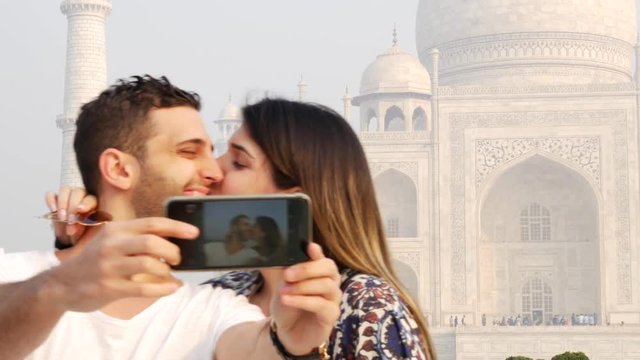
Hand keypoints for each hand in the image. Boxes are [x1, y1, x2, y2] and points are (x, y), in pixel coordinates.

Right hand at [45, 187, 97, 244]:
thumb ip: (80, 229)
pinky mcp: (55, 200)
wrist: (72, 238)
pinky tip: (53, 211)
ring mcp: (68, 197)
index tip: (80, 210)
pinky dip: (51, 201)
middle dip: (72, 207)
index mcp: (94, 205)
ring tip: (62, 218)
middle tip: (69, 221)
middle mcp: (82, 197)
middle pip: (78, 192)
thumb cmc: (83, 236)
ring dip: (62, 203)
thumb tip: (73, 227)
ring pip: (65, 190)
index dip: (85, 203)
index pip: (90, 199)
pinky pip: (51, 195)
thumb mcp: (84, 235)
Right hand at [46, 217, 198, 312]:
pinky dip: (162, 288)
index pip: (152, 223)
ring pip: (149, 265)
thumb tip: (172, 240)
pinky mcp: (108, 288)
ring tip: (169, 273)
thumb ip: (136, 238)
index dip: (176, 227)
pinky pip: (143, 288)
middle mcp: (111, 245)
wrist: (61, 285)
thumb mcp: (111, 241)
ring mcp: (109, 267)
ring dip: (167, 271)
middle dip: (172, 251)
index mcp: (115, 229)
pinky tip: (171, 288)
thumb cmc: (94, 261)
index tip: (194, 232)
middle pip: (152, 242)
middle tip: (178, 259)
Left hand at [270, 243, 340, 355]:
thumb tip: (285, 255)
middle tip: (288, 274)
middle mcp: (331, 282)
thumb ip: (288, 270)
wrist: (288, 332)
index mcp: (320, 271)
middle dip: (307, 269)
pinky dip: (302, 301)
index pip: (322, 258)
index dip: (317, 252)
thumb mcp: (284, 285)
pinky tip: (287, 300)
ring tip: (284, 291)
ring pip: (326, 285)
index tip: (309, 247)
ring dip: (302, 287)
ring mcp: (333, 298)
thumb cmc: (289, 305)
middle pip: (329, 267)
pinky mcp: (332, 315)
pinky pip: (321, 304)